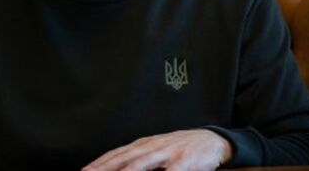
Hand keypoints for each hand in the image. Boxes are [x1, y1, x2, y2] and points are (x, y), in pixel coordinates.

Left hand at [83, 129, 232, 170]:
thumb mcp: (155, 152)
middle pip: (123, 159)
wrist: (210, 140)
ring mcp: (167, 154)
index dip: (98, 164)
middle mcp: (150, 148)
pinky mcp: (184, 162)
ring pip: (141, 164)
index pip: (115, 155)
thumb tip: (115, 167)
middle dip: (104, 168)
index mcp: (142, 146)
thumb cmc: (178, 149)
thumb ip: (136, 161)